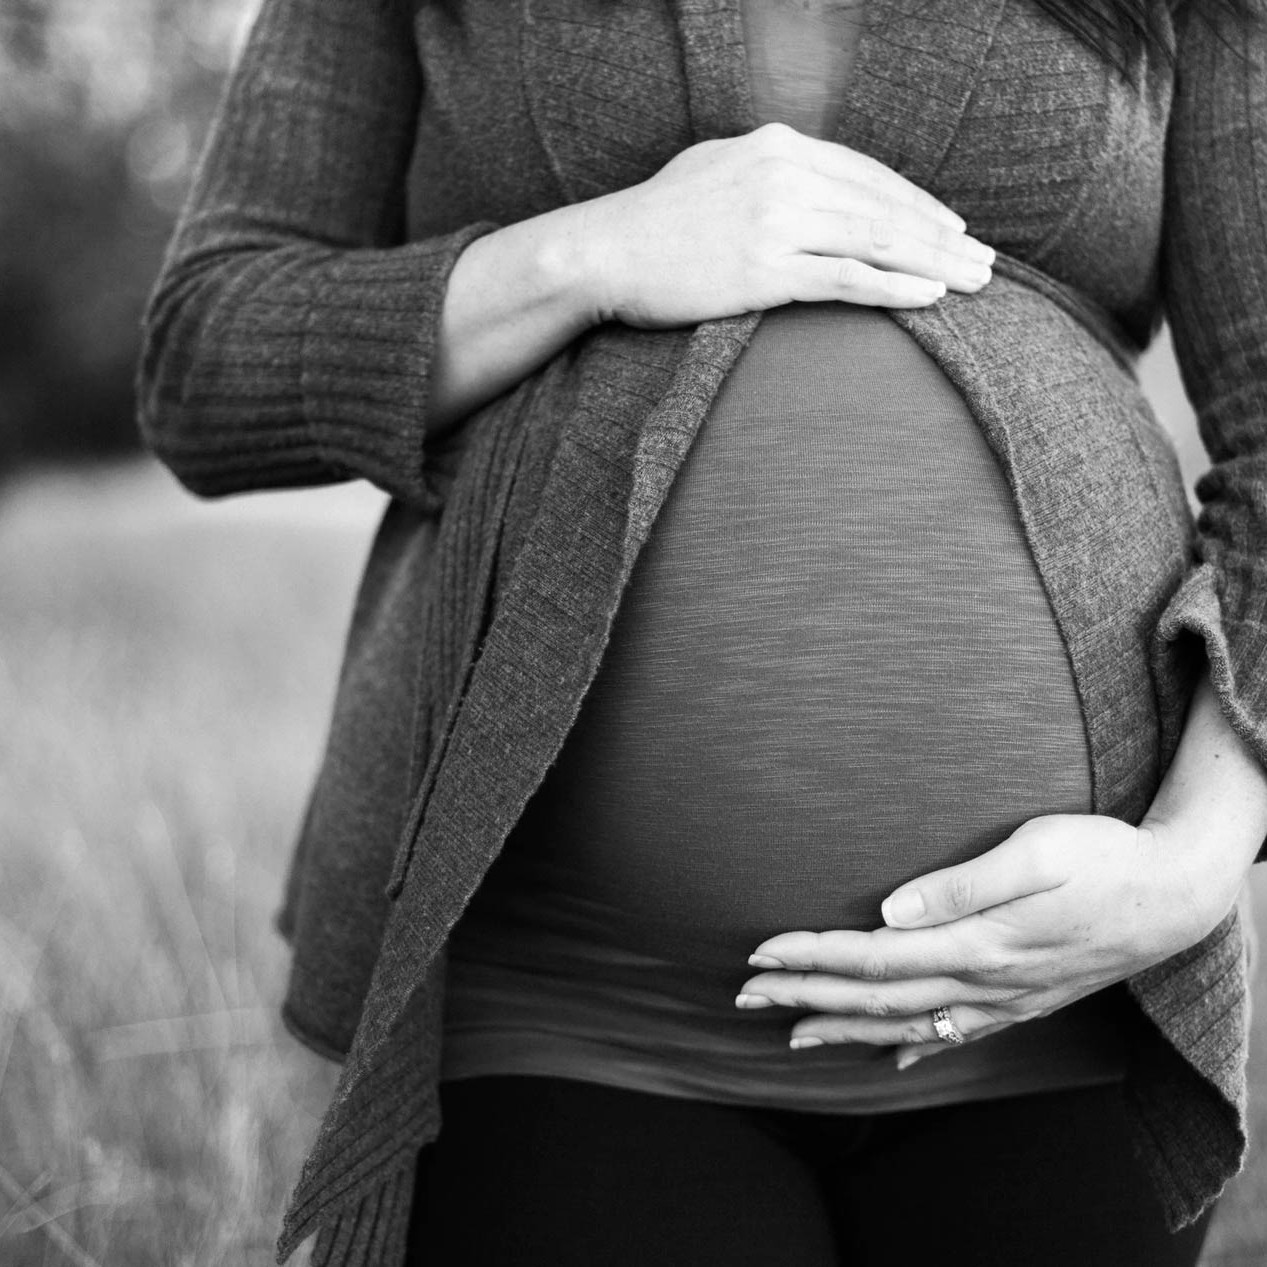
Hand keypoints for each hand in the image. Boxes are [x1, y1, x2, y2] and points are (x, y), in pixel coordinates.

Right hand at [577, 121, 994, 327]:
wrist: (604, 252)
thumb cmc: (654, 221)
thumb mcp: (715, 170)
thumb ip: (767, 172)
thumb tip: (806, 187)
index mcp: (778, 145)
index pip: (868, 174)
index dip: (918, 204)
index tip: (953, 229)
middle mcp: (785, 174)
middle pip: (884, 206)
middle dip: (943, 237)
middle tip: (986, 262)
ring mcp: (777, 220)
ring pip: (877, 239)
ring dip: (935, 263)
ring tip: (975, 283)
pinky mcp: (765, 269)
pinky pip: (847, 277)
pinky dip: (894, 287)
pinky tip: (930, 298)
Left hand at [734, 813, 1234, 1066]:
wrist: (1177, 895)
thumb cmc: (1104, 858)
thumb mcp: (1038, 852)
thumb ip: (962, 883)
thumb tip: (890, 908)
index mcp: (979, 943)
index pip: (875, 958)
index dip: (813, 956)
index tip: (760, 953)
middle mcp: (984, 982)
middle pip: (877, 998)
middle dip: (807, 995)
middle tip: (746, 994)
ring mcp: (1004, 1000)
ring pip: (908, 1025)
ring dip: (845, 1029)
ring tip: (792, 1033)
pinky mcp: (1022, 1001)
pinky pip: (954, 1035)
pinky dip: (912, 1047)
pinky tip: (889, 1057)